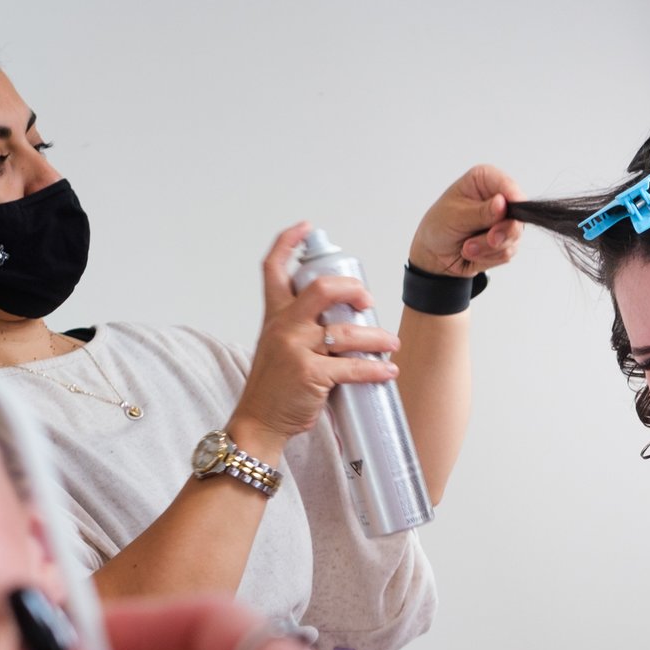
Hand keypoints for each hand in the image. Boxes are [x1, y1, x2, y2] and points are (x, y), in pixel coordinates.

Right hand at [229, 223, 400, 458]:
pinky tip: (388, 371)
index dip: (288, 243)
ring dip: (376, 337)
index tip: (306, 229)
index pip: (273, 269)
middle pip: (320, 289)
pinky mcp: (309, 374)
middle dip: (351, 289)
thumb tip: (345, 323)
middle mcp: (283, 327)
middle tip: (367, 300)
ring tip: (391, 343)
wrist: (259, 420)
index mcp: (274, 316)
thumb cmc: (274, 388)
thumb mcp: (278, 348)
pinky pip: (351, 367)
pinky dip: (374, 369)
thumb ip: (303, 330)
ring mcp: (295, 349)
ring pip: (345, 332)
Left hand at [406, 164, 524, 278]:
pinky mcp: (505, 242)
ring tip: (467, 247)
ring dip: (488, 248)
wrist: (434, 254)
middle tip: (488, 238)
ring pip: (513, 237)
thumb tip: (502, 204)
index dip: (512, 197)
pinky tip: (473, 252)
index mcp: (485, 181)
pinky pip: (507, 253)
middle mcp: (499, 199)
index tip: (505, 209)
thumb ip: (481, 212)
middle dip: (501, 232)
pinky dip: (488, 257)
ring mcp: (504, 222)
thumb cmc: (439, 226)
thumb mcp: (456, 216)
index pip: (508, 185)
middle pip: (518, 215)